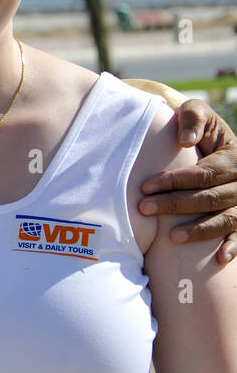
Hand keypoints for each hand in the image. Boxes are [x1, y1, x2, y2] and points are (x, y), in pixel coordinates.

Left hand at [139, 98, 236, 263]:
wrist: (217, 147)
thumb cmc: (200, 130)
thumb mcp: (198, 113)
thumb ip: (192, 117)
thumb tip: (186, 140)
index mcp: (232, 158)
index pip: (203, 174)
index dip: (174, 181)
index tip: (145, 187)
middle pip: (209, 198)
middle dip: (175, 204)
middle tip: (144, 208)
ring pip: (225, 220)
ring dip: (200, 230)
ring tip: (172, 237)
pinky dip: (234, 246)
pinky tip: (220, 259)